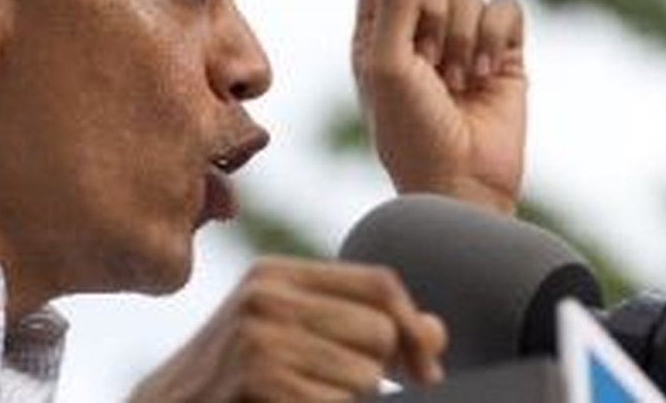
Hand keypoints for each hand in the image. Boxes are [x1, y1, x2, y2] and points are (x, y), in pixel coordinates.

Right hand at [129, 257, 446, 401]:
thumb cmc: (229, 383)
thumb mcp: (282, 336)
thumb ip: (354, 325)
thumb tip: (436, 332)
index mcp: (274, 275)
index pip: (379, 283)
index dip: (413, 329)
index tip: (426, 372)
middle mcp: (265, 299)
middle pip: (379, 333)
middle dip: (378, 376)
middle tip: (337, 394)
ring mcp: (258, 345)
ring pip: (365, 379)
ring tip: (301, 401)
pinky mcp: (260, 388)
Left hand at [352, 0, 526, 211]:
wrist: (459, 183)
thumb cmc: (408, 132)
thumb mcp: (387, 66)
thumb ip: (395, 4)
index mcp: (377, 31)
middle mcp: (417, 28)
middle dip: (431, 16)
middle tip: (428, 66)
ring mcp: (461, 37)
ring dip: (463, 34)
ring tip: (456, 80)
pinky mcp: (503, 49)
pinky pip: (506, 7)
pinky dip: (496, 35)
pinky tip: (486, 73)